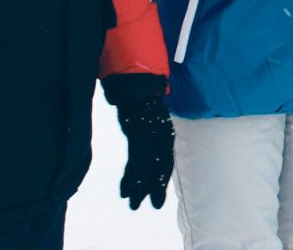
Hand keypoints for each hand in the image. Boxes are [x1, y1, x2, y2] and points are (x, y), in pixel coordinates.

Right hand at [103, 74, 173, 209]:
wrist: (136, 86)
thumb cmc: (143, 107)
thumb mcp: (150, 125)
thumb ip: (151, 142)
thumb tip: (146, 160)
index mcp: (165, 134)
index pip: (166, 162)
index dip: (161, 181)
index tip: (157, 200)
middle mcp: (161, 134)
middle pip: (160, 166)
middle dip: (154, 188)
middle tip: (149, 206)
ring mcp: (150, 133)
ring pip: (147, 165)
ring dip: (140, 187)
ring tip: (134, 204)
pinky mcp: (139, 131)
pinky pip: (138, 157)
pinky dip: (134, 175)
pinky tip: (127, 190)